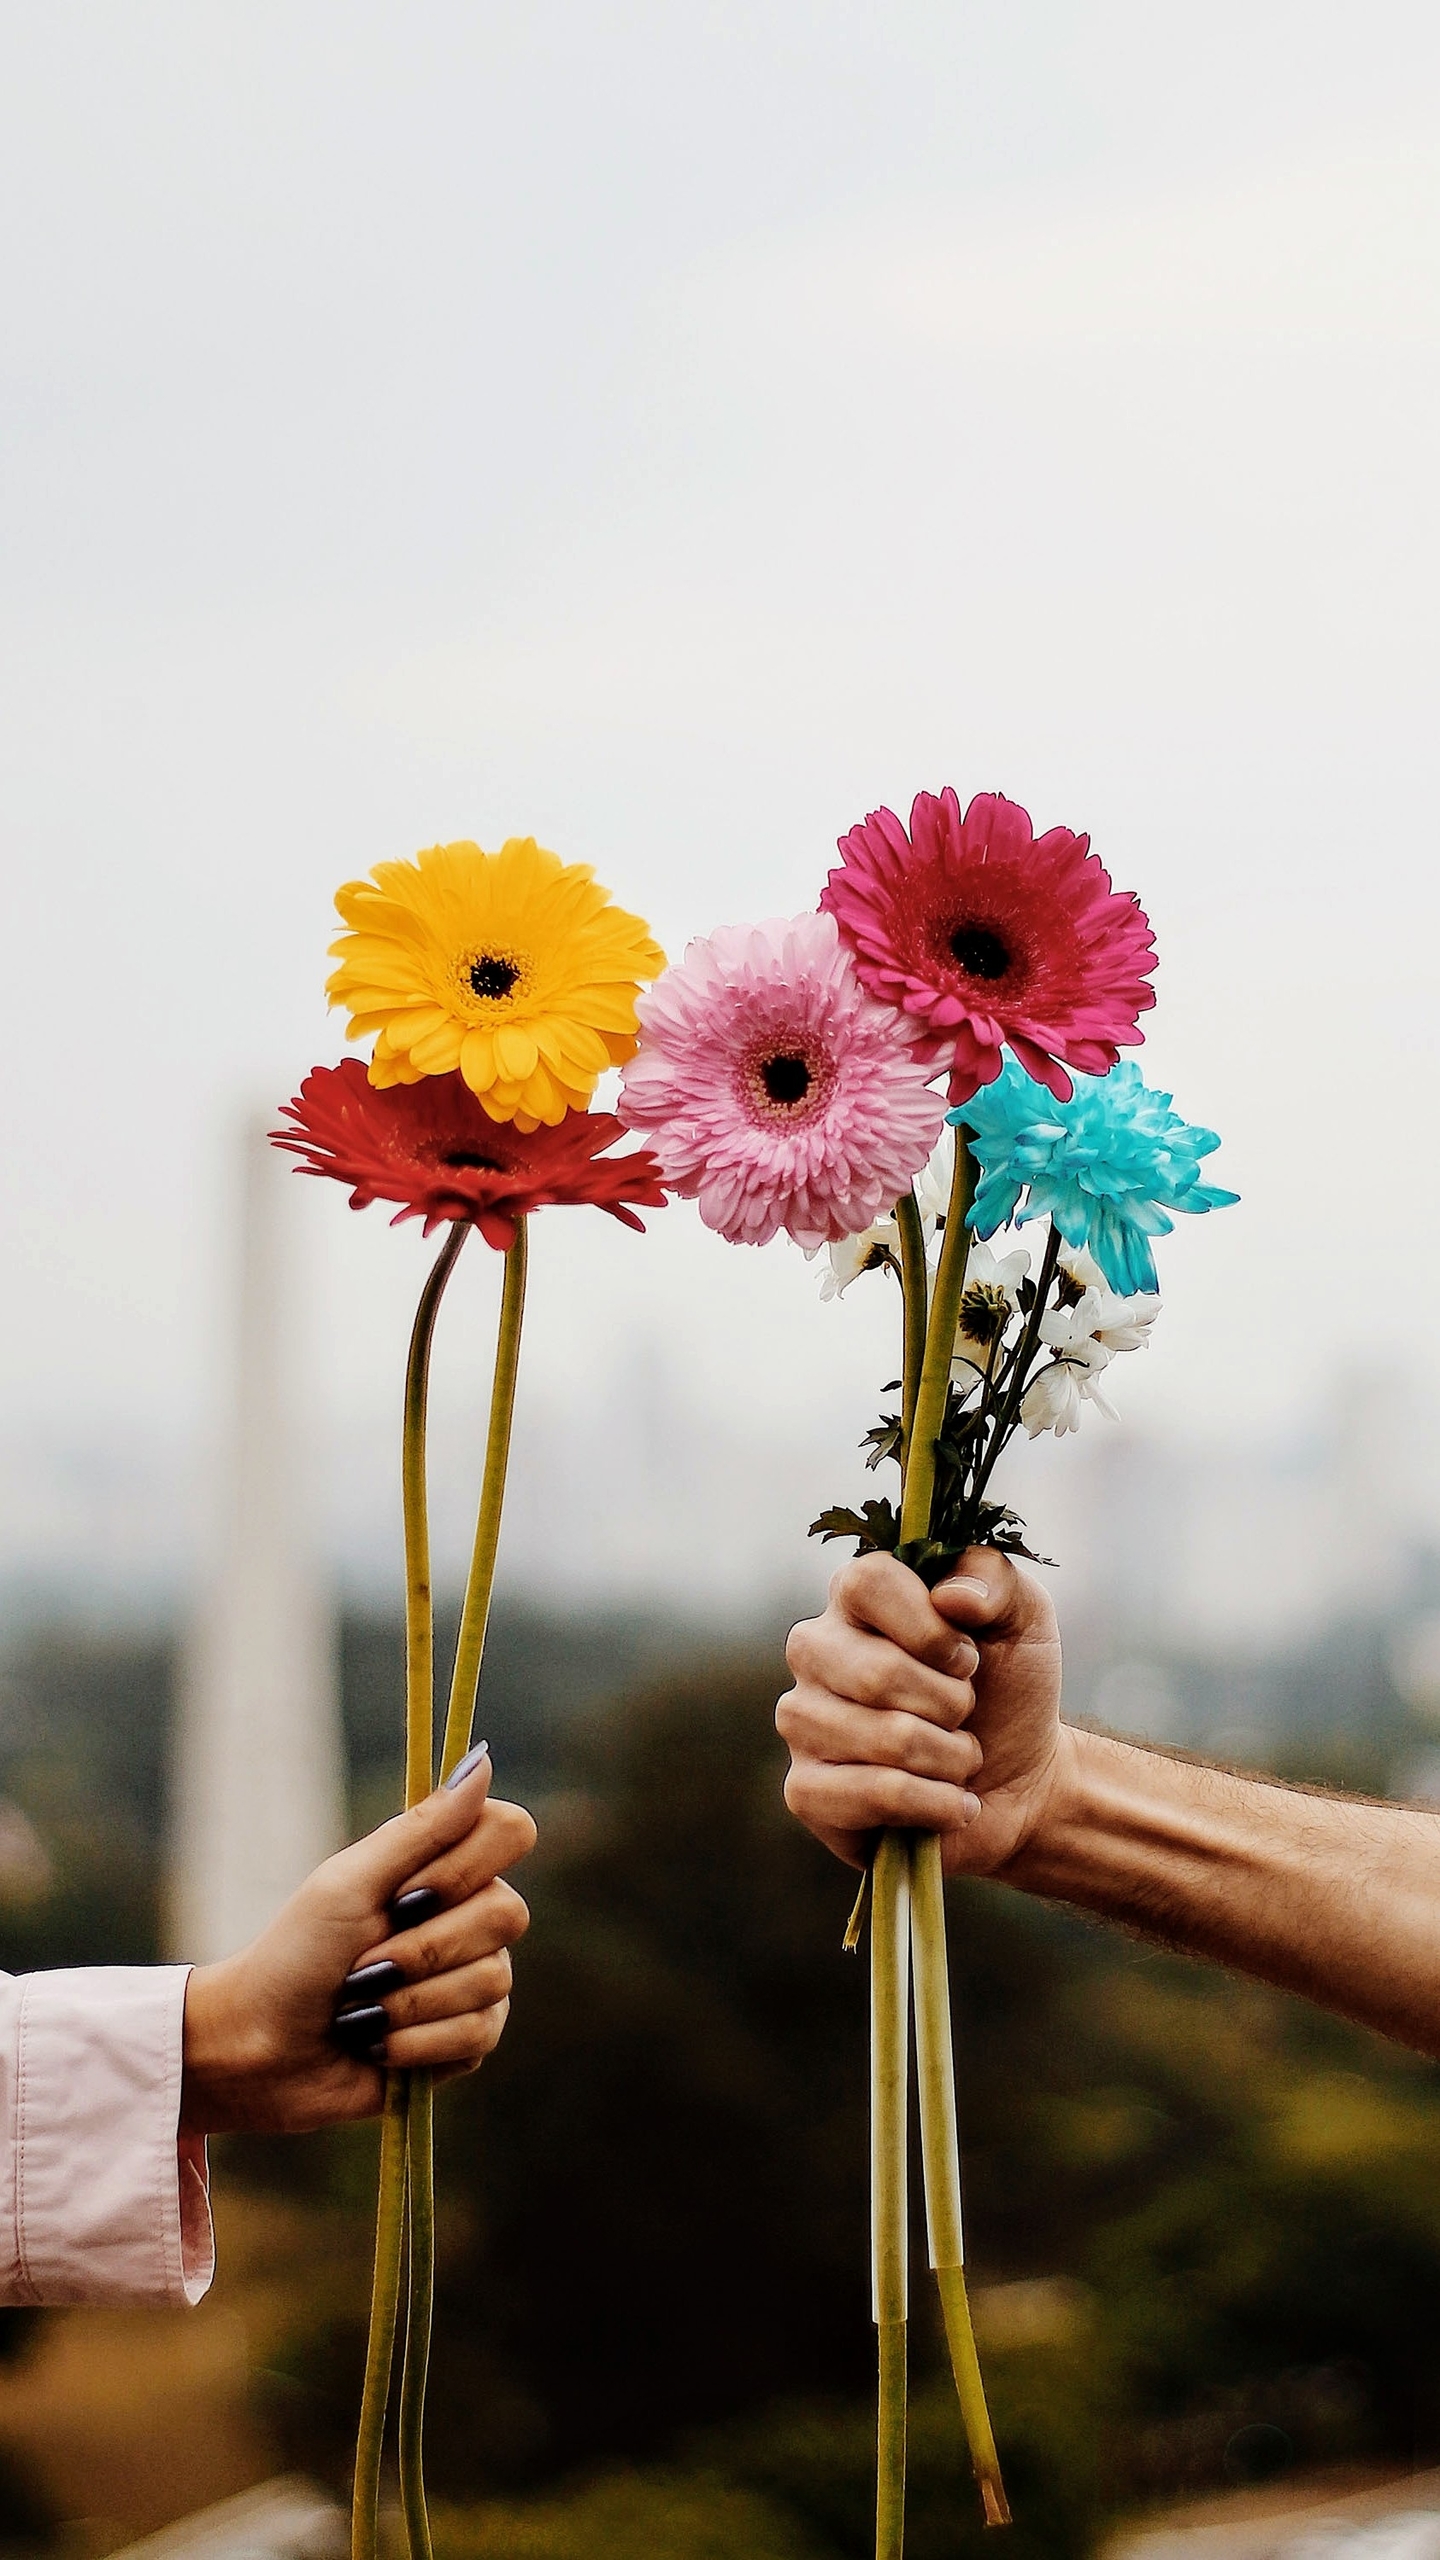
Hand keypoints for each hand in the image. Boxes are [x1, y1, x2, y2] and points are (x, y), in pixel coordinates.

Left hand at [180, 1756, 536, 2133]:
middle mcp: (467, 1915)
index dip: (466, 1867)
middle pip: (507, 1914)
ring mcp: (474, 1977)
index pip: (512, 1832)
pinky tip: (378, 2045)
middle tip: (364, 1963)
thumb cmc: (294, 1956)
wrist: (260, 2051)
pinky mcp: (468, 2039)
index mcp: (441, 1865)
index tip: (404, 1892)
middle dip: (423, 1948)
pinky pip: (480, 2033)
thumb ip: (422, 1828)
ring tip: (361, 2009)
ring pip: (493, 1979)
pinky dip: (416, 2042)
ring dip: (409, 2000)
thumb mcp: (349, 1883)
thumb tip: (484, 1758)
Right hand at [777, 1548, 1064, 1877]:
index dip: (932, 1628)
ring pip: (887, 1739)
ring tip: (959, 1758)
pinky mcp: (805, 1790)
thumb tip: (950, 1595)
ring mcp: (802, 1720)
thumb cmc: (1009, 1688)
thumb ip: (996, 1580)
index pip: (868, 1583)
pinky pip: (873, 1795)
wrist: (1020, 1781)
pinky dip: (935, 1804)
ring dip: (951, 1758)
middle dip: (952, 1705)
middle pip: (878, 1672)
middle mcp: (815, 1650)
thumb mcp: (1024, 1619)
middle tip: (966, 1713)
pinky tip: (950, 1802)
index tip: (967, 1657)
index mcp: (855, 1596)